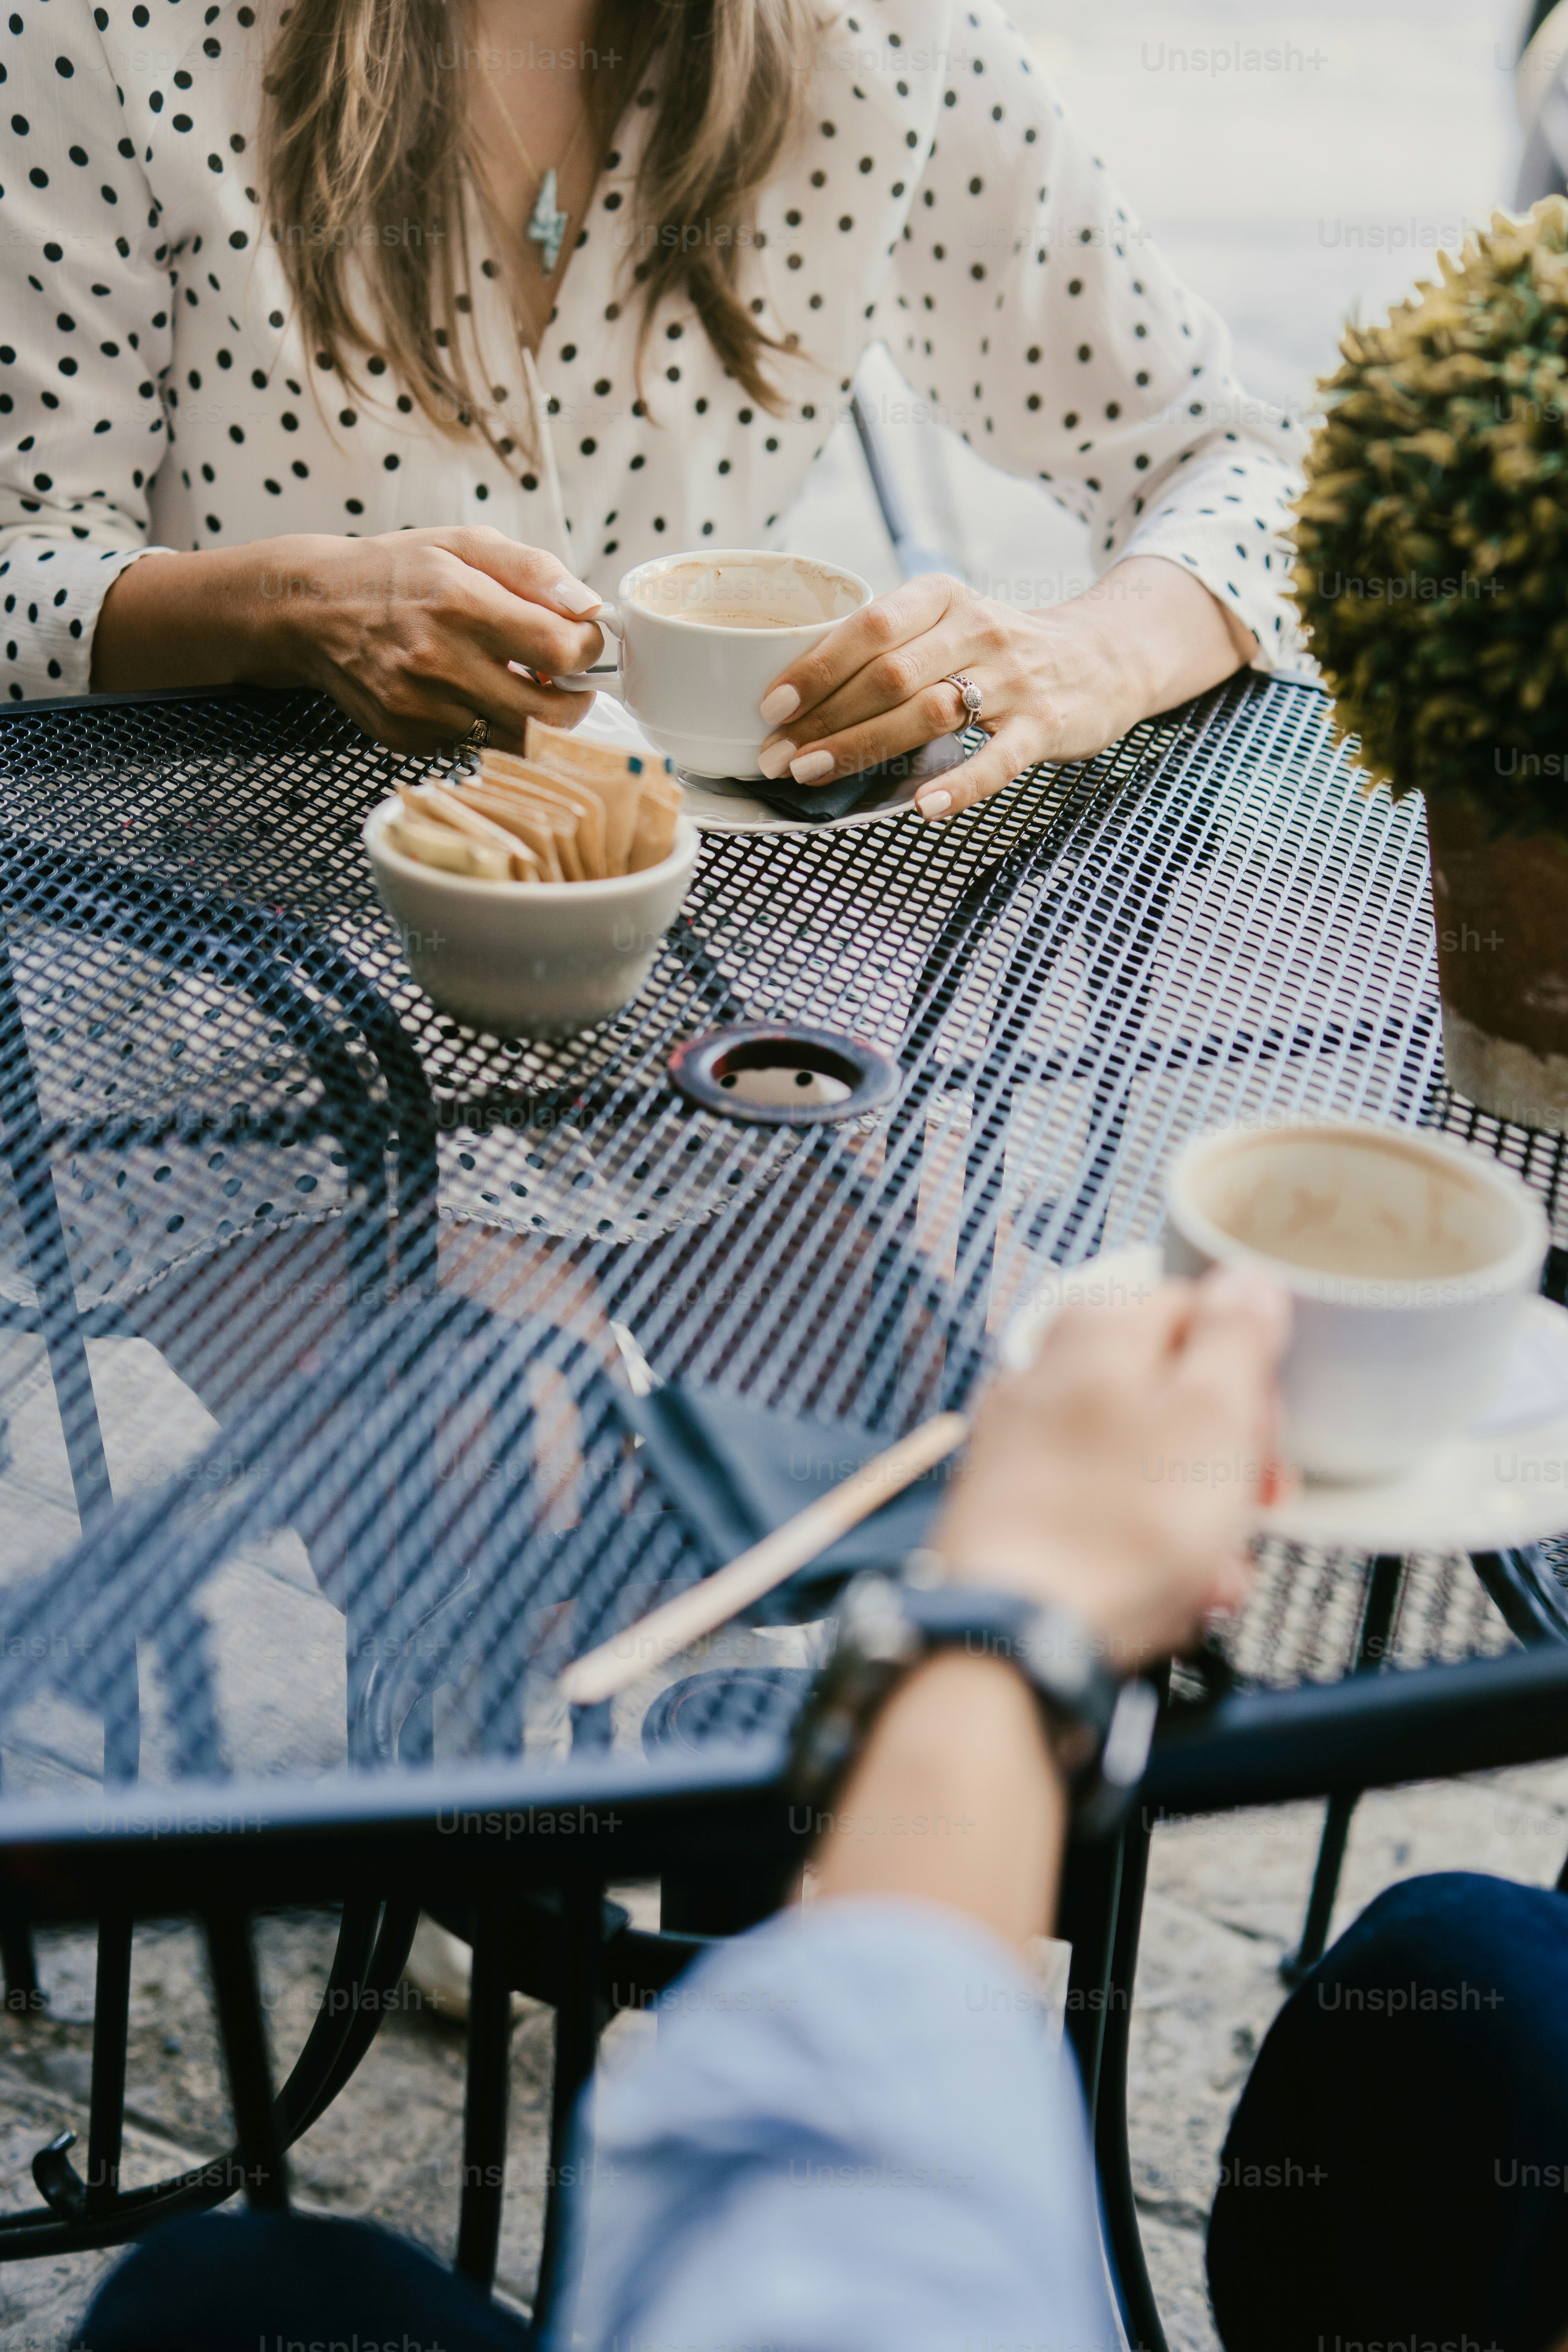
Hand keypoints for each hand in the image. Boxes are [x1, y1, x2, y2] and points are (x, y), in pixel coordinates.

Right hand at [93, 528, 607, 752]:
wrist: (312, 609)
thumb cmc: (397, 572)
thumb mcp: (465, 545)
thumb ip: (535, 572)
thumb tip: (589, 606)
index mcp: (460, 604)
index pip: (559, 650)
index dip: (586, 651)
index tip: (580, 641)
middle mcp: (439, 662)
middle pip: (547, 714)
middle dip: (573, 701)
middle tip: (565, 679)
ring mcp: (420, 708)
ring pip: (514, 740)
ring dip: (533, 719)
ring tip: (518, 683)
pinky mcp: (406, 737)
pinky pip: (474, 746)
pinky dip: (488, 726)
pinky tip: (470, 694)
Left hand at [754, 556, 1253, 821]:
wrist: (1106, 654)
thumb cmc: (1003, 649)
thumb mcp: (949, 623)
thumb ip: (890, 646)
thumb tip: (802, 689)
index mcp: (944, 598)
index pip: (871, 625)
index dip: (815, 666)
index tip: (772, 706)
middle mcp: (977, 629)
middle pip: (889, 673)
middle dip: (823, 718)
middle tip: (777, 757)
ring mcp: (1014, 678)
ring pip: (931, 711)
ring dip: (865, 745)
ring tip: (814, 774)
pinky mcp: (1045, 725)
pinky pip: (998, 759)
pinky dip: (961, 784)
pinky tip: (925, 807)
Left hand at [933, 1269, 1289, 1668]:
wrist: (1013, 1638)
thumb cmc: (1120, 1527)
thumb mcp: (1212, 1416)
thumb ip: (1235, 1337)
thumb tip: (1248, 1280)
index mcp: (1096, 1331)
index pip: (1199, 1313)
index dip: (1250, 1379)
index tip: (1267, 1436)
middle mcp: (1046, 1374)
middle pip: (1171, 1394)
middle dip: (1226, 1461)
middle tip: (1254, 1512)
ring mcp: (1023, 1444)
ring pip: (1144, 1467)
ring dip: (1195, 1523)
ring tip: (1211, 1577)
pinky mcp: (1013, 1511)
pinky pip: (1103, 1517)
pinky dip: (1144, 1554)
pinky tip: (1166, 1598)